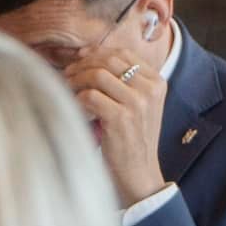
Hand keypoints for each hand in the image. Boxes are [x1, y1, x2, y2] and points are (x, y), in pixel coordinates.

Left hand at [65, 43, 169, 206]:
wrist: (139, 173)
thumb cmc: (132, 139)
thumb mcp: (138, 105)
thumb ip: (122, 80)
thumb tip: (86, 54)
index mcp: (157, 82)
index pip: (123, 54)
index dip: (97, 53)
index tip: (80, 60)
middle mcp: (150, 89)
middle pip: (109, 60)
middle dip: (83, 65)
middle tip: (69, 75)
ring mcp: (137, 103)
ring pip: (97, 75)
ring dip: (76, 80)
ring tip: (69, 90)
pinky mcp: (121, 117)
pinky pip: (89, 95)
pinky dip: (76, 99)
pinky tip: (75, 108)